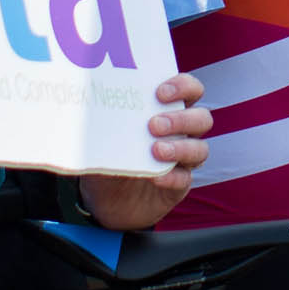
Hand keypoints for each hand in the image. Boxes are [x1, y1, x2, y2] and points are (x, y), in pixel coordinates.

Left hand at [80, 77, 213, 231]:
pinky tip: (156, 178)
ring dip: (180, 147)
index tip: (160, 92)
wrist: (106, 202)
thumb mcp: (101, 139)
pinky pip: (185, 179)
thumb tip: (86, 104)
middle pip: (202, 118)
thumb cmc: (108, 159)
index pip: (190, 90)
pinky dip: (173, 177)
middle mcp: (181, 134)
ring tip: (156, 150)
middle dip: (181, 119)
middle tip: (154, 125)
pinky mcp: (179, 185)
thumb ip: (102, 122)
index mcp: (168, 112)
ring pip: (200, 149)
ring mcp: (183, 160)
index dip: (183, 86)